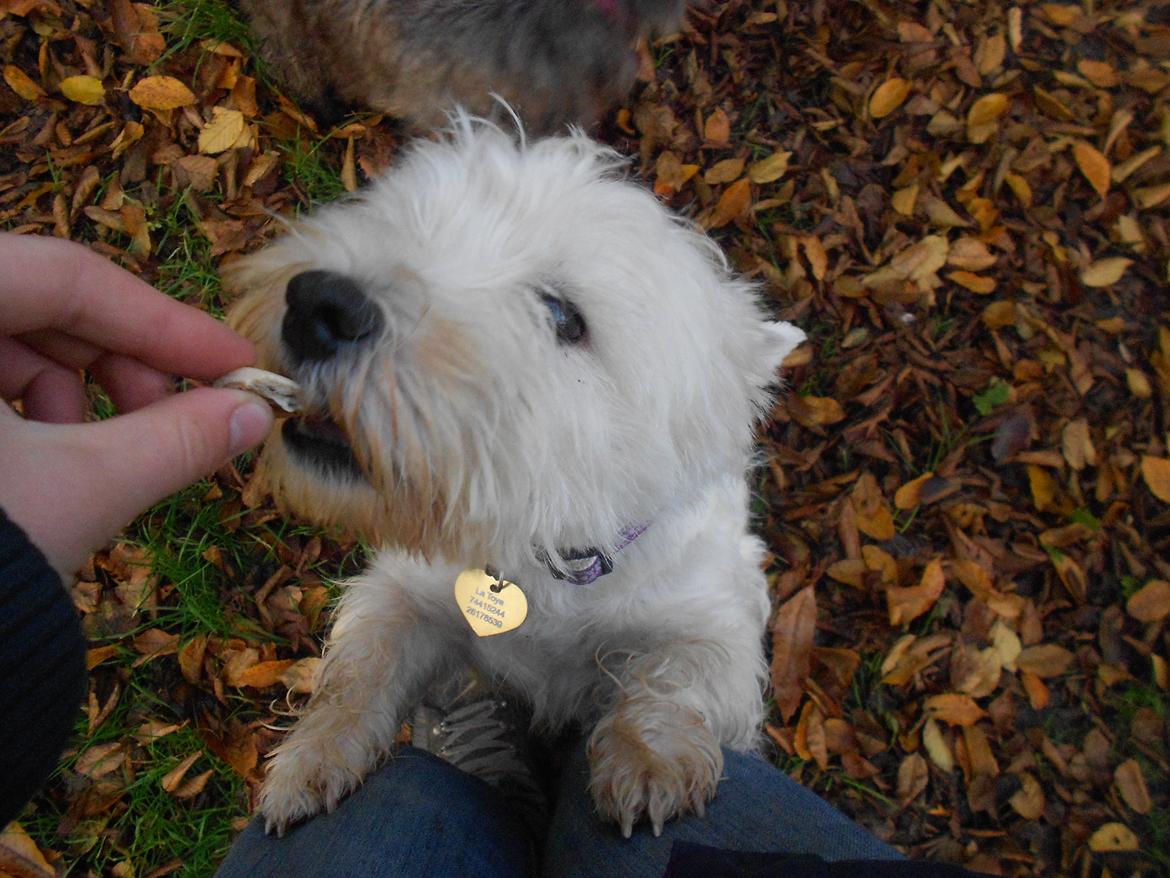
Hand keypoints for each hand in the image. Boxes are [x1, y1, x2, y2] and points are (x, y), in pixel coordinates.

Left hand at [0, 234, 273, 577]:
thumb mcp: (79, 487)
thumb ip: (177, 437)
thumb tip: (253, 413)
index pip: (65, 277)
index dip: (166, 321)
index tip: (234, 362)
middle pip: (35, 301)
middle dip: (121, 360)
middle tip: (179, 417)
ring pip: (2, 335)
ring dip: (73, 387)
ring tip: (106, 452)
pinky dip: (23, 406)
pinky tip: (48, 458)